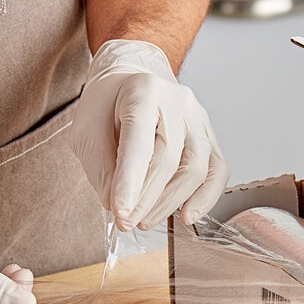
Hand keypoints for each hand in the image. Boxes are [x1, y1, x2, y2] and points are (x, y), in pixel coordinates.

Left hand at [68, 39, 228, 230]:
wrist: (132, 80)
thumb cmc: (107, 106)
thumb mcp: (86, 132)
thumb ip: (101, 170)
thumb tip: (119, 207)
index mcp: (142, 92)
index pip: (139, 144)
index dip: (130, 183)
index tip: (121, 213)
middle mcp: (177, 102)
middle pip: (169, 160)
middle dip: (147, 200)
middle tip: (128, 222)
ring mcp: (199, 119)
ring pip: (195, 169)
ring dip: (169, 204)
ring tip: (145, 221)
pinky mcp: (210, 137)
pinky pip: (217, 171)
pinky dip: (205, 198)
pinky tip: (188, 216)